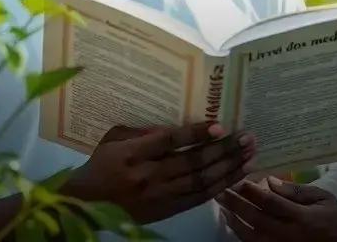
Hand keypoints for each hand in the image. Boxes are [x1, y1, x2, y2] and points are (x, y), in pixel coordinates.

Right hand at [65, 121, 255, 223]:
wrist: (87, 205)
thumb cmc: (101, 164)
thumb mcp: (115, 138)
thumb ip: (144, 131)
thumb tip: (177, 128)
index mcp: (132, 154)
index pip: (169, 142)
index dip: (196, 134)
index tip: (220, 126)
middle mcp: (147, 176)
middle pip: (192, 163)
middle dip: (224, 150)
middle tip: (247, 137)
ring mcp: (158, 196)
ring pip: (201, 182)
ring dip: (229, 168)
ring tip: (250, 155)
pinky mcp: (166, 211)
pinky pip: (198, 198)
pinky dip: (219, 187)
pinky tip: (236, 175)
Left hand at [216, 176, 336, 241]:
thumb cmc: (336, 218)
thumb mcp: (322, 197)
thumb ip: (296, 190)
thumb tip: (270, 182)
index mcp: (302, 218)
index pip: (270, 202)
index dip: (251, 190)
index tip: (237, 178)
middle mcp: (289, 235)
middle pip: (255, 219)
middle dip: (235, 204)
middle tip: (220, 189)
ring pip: (251, 236)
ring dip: (235, 221)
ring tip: (223, 207)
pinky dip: (243, 235)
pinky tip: (234, 224)